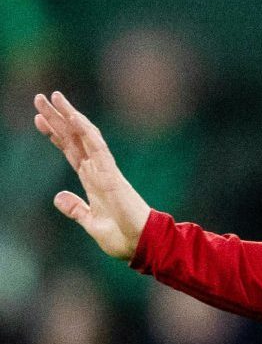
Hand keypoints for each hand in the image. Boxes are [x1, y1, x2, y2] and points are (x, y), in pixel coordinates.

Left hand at [32, 91, 150, 259]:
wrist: (142, 246)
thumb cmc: (123, 238)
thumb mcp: (91, 223)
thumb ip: (76, 209)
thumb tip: (58, 196)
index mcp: (93, 182)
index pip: (71, 151)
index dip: (55, 135)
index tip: (39, 120)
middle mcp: (98, 171)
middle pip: (73, 139)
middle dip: (56, 119)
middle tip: (39, 98)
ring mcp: (105, 171)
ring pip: (83, 137)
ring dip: (68, 116)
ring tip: (53, 97)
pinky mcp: (112, 175)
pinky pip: (97, 148)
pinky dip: (85, 131)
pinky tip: (73, 117)